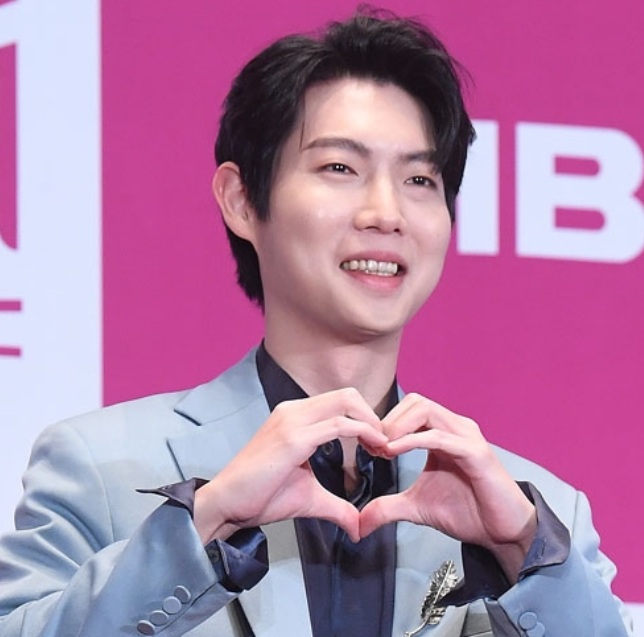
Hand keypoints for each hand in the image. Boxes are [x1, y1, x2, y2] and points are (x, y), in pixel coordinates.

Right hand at [194, 388, 386, 543]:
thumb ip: (337, 506)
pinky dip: (363, 433)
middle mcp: (293, 410)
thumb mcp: (308, 497)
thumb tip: (358, 527)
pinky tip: (373, 450)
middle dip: (373, 416)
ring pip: (346, 402)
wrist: (226, 504)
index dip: (365, 419)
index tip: (378, 445)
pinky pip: (339, 425)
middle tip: (384, 445)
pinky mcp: (293, 438)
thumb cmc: (260, 497)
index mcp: (294, 416)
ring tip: (382, 448)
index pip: (340, 401)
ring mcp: (292, 421)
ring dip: (372, 423)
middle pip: (348, 394)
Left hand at [359, 393, 536, 580]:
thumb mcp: (416, 507)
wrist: (501, 533)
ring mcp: (467, 437)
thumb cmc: (466, 512)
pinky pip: (440, 436)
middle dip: (388, 420)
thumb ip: (387, 507)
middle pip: (416, 401)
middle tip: (372, 446)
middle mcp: (456, 427)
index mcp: (442, 433)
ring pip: (426, 410)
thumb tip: (359, 523)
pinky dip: (413, 440)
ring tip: (383, 449)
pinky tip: (394, 452)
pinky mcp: (476, 453)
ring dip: (398, 426)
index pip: (409, 408)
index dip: (384, 422)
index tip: (366, 445)